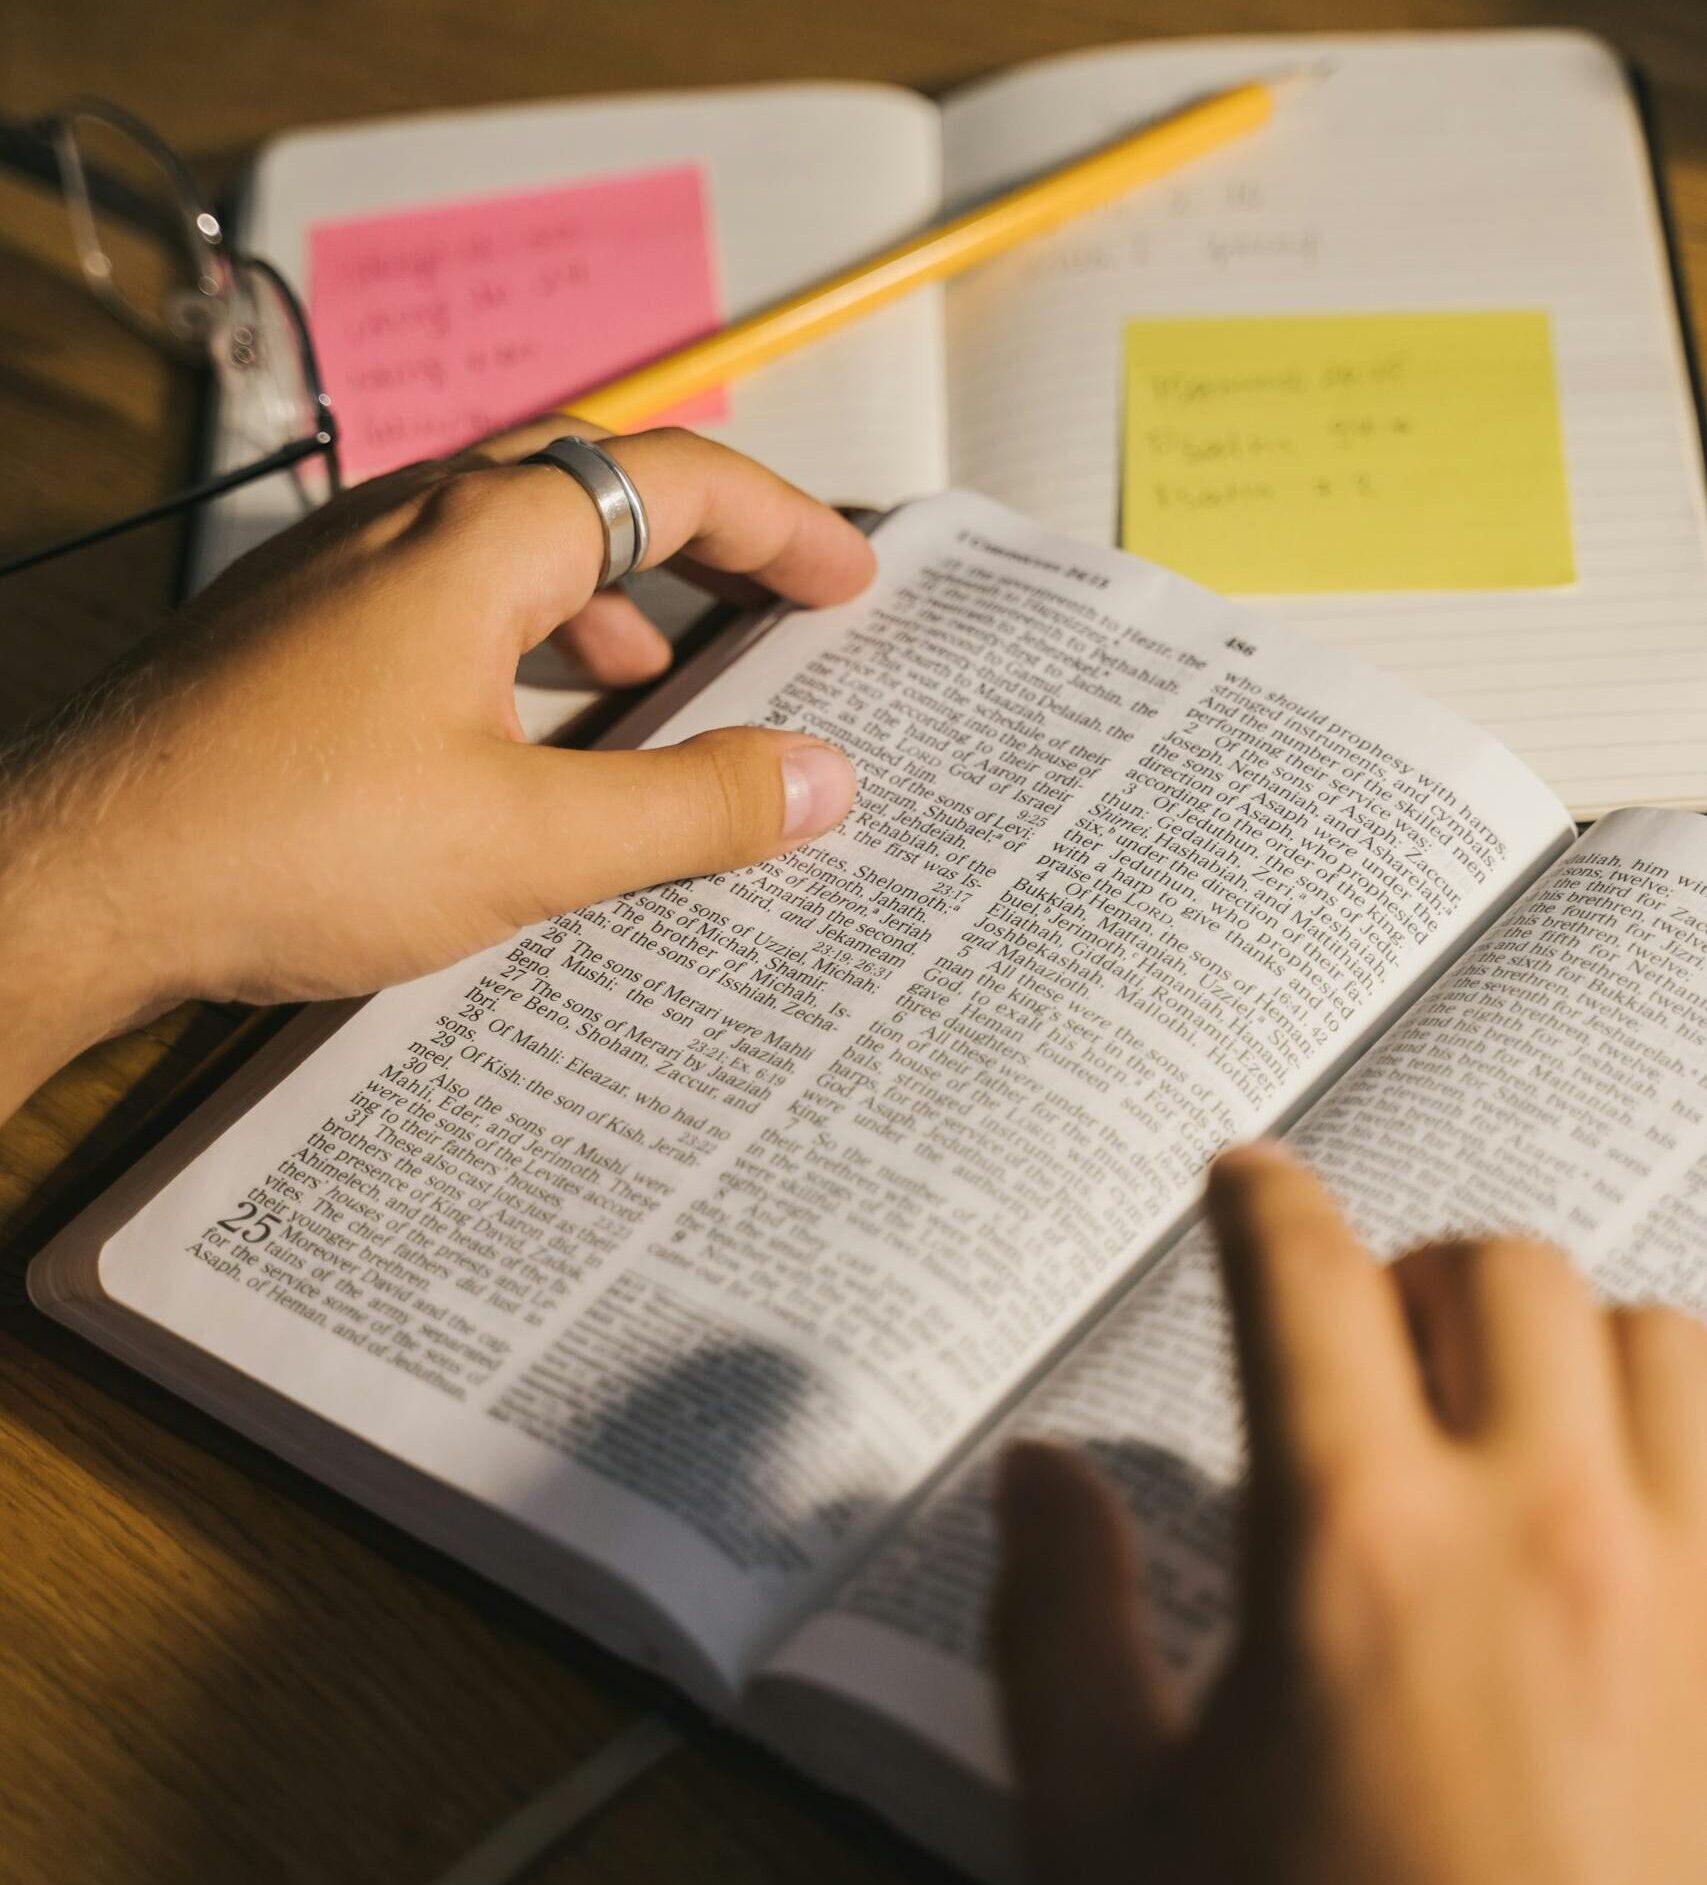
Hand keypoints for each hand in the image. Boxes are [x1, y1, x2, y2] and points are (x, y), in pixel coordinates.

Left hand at [0, 421, 873, 1118]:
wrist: (68, 884)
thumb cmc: (280, 843)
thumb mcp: (528, 842)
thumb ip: (690, 807)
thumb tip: (823, 780)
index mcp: (480, 538)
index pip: (674, 480)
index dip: (782, 524)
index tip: (850, 581)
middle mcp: (405, 526)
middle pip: (596, 493)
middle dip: (705, 549)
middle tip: (780, 609)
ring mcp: (337, 577)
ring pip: (512, 552)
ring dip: (611, 604)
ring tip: (665, 684)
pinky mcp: (292, 640)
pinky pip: (445, 605)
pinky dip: (525, 645)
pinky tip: (527, 735)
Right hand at [993, 1143, 1706, 1884]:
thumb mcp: (1110, 1830)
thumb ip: (1055, 1623)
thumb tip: (1039, 1474)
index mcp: (1356, 1550)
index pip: (1300, 1275)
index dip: (1257, 1198)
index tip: (1242, 1180)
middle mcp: (1546, 1538)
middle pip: (1502, 1269)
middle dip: (1416, 1275)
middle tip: (1366, 1343)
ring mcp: (1699, 1606)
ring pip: (1664, 1345)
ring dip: (1576, 1352)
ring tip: (1512, 1428)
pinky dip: (1690, 1450)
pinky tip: (1630, 1523)